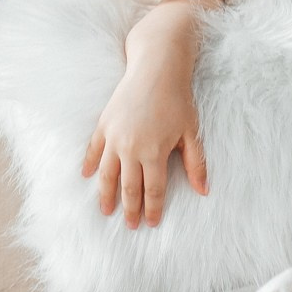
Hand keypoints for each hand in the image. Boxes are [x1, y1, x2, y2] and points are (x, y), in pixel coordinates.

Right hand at [81, 0, 213, 227]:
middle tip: (129, 225)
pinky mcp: (104, 124)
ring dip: (106, 194)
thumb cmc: (178, 98)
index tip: (151, 223)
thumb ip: (196, 163)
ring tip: (106, 210)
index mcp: (154, 153)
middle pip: (128, 187)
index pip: (152, 190)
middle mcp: (131, 149)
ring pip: (107, 174)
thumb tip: (203, 191)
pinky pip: (93, 150)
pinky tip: (87, 176)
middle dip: (129, 209)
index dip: (152, 209)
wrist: (156, 66)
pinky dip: (90, 164)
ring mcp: (114, 137)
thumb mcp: (191, 132)